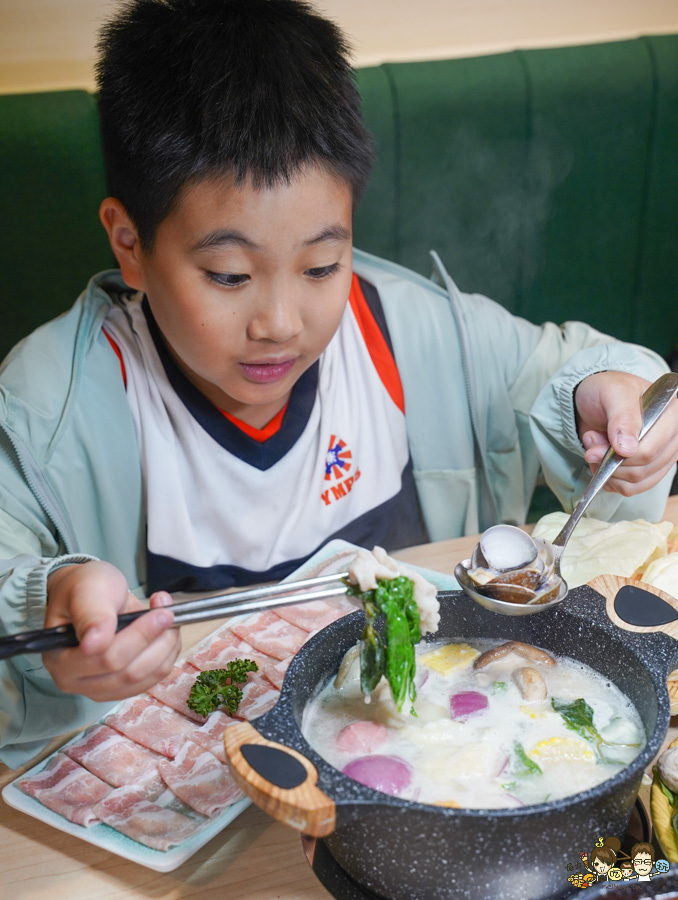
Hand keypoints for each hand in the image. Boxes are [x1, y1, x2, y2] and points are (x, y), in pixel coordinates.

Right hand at [43, 560, 180, 700]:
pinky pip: (154, 677)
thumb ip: (91, 614)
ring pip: (146, 678)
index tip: (159, 611)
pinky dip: (168, 653)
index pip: (104, 658)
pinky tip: (165, 630)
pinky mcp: (122, 686)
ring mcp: (100, 688)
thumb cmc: (83, 589)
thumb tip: (94, 645)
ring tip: (167, 615)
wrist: (92, 594)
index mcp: (59, 658)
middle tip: (167, 611)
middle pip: (127, 672)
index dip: (138, 636)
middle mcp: (76, 681)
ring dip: (166, 646)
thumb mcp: (86, 589)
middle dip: (155, 639)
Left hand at [574, 371, 677, 494]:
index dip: (622, 454)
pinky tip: (600, 461)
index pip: (651, 450)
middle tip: (591, 443)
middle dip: (610, 461)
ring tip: (595, 448)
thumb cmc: (605, 390)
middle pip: (644, 468)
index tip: (596, 445)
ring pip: (636, 482)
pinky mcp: (646, 469)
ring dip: (607, 470)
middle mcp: (671, 437)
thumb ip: (622, 418)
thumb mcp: (612, 394)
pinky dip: (608, 479)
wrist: (591, 400)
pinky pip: (629, 488)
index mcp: (671, 414)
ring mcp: (660, 456)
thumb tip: (628, 449)